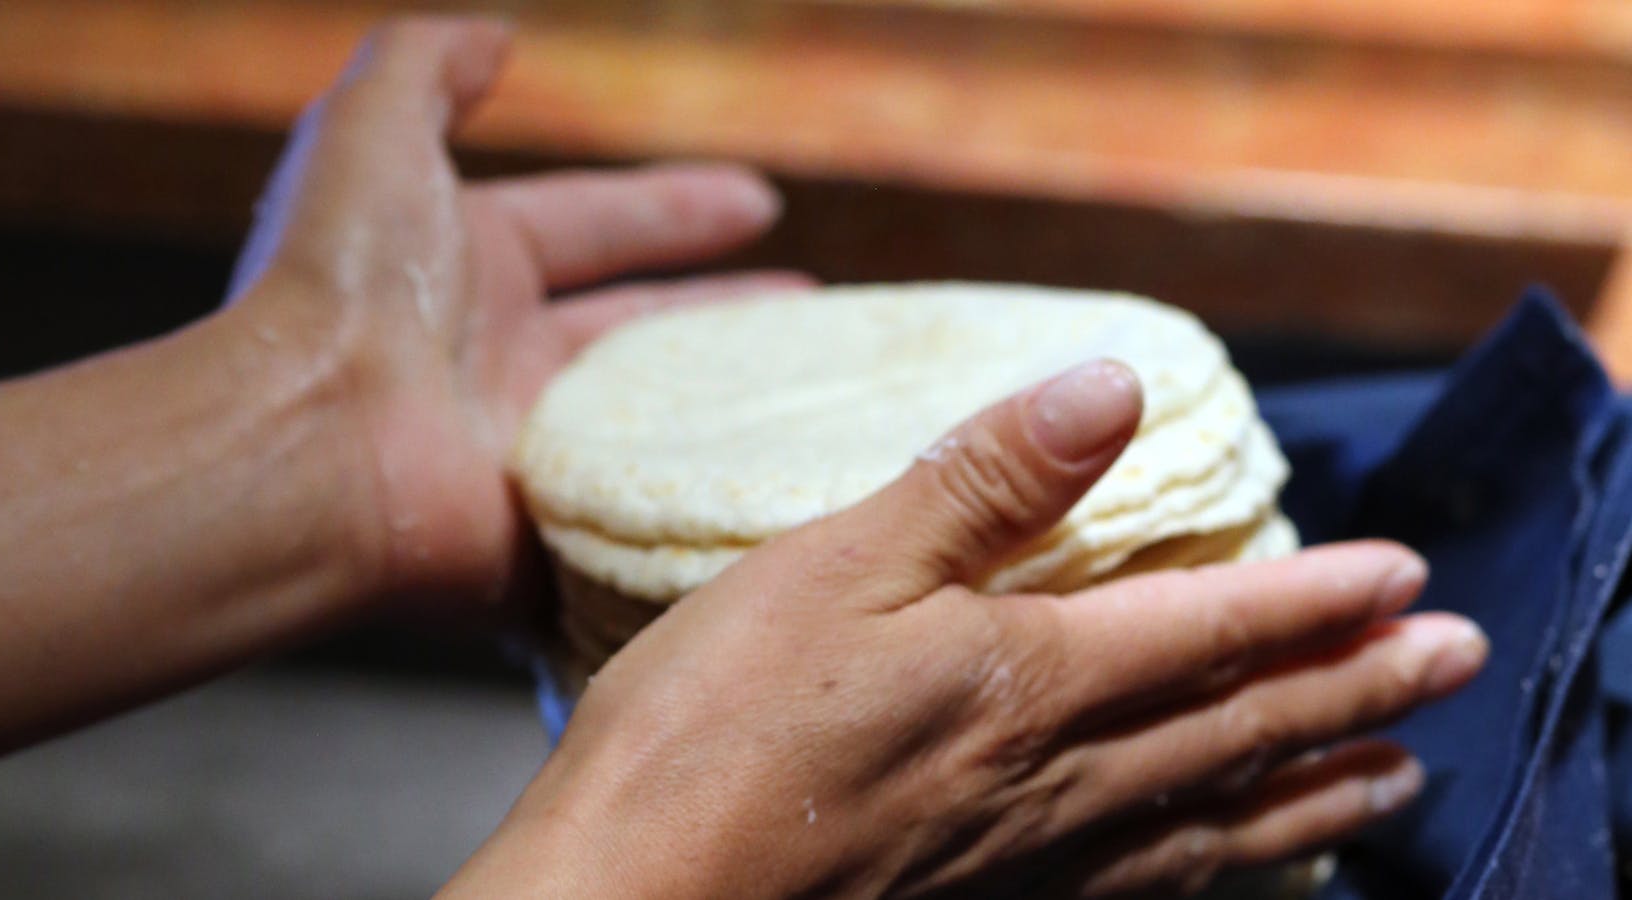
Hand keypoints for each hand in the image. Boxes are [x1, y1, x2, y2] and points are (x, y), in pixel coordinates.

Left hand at [227, 18, 805, 616]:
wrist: (310, 444)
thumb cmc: (342, 283)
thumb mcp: (374, 132)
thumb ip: (429, 65)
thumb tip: (498, 38)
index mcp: (474, 268)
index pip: (599, 227)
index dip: (677, 212)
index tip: (761, 204)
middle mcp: (500, 362)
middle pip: (640, 332)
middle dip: (725, 317)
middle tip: (813, 311)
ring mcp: (525, 455)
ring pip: (652, 429)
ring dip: (731, 412)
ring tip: (828, 400)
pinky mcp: (544, 541)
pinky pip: (636, 525)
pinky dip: (697, 514)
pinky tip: (779, 498)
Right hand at [445, 361, 1487, 897]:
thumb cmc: (710, 728)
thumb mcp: (833, 566)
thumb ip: (980, 482)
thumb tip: (1108, 387)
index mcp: (1026, 680)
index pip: (1212, 629)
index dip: (1316, 601)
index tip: (1406, 578)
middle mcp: (1055, 781)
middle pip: (1240, 730)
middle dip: (1357, 693)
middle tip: (1456, 668)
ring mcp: (1026, 862)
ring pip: (1214, 825)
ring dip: (1316, 794)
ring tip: (1394, 782)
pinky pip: (1144, 894)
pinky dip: (1221, 874)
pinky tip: (1235, 870)